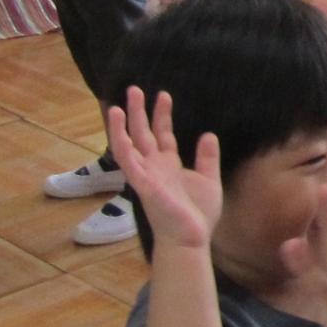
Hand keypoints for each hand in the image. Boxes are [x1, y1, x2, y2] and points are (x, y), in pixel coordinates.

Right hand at [107, 88, 221, 251]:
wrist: (191, 238)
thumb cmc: (198, 214)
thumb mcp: (209, 179)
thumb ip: (207, 158)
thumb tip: (208, 134)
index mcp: (169, 165)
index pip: (163, 134)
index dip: (162, 115)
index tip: (163, 94)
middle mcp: (154, 166)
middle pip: (143, 133)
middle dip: (139, 111)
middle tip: (135, 88)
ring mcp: (146, 173)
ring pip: (129, 143)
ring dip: (123, 123)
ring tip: (120, 102)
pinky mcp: (142, 182)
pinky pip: (127, 159)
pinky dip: (120, 141)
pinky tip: (117, 125)